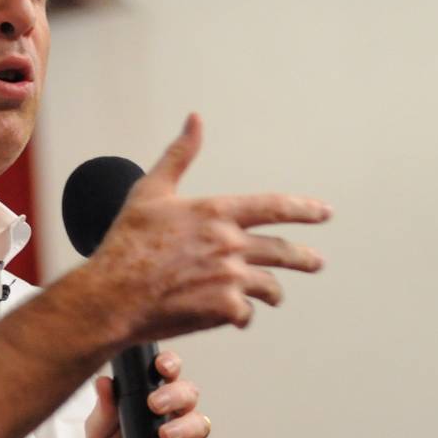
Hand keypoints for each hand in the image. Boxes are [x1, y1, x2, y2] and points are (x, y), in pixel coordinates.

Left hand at [85, 350, 211, 437]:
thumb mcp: (98, 434)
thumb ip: (104, 408)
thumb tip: (103, 381)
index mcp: (152, 397)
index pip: (167, 372)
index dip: (169, 363)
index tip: (161, 366)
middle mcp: (174, 414)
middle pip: (188, 393)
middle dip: (175, 395)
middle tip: (154, 405)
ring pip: (200, 422)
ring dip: (184, 426)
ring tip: (164, 437)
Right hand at [86, 113, 330, 344]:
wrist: (113, 294)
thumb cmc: (128, 243)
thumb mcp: (150, 190)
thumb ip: (179, 155)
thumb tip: (194, 121)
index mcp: (217, 212)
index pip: (275, 206)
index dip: (304, 209)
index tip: (323, 212)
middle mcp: (231, 244)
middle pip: (284, 251)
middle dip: (305, 257)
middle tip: (316, 261)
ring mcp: (231, 278)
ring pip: (270, 286)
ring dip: (273, 292)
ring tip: (274, 295)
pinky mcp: (224, 309)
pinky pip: (245, 314)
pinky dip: (241, 315)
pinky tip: (235, 317)